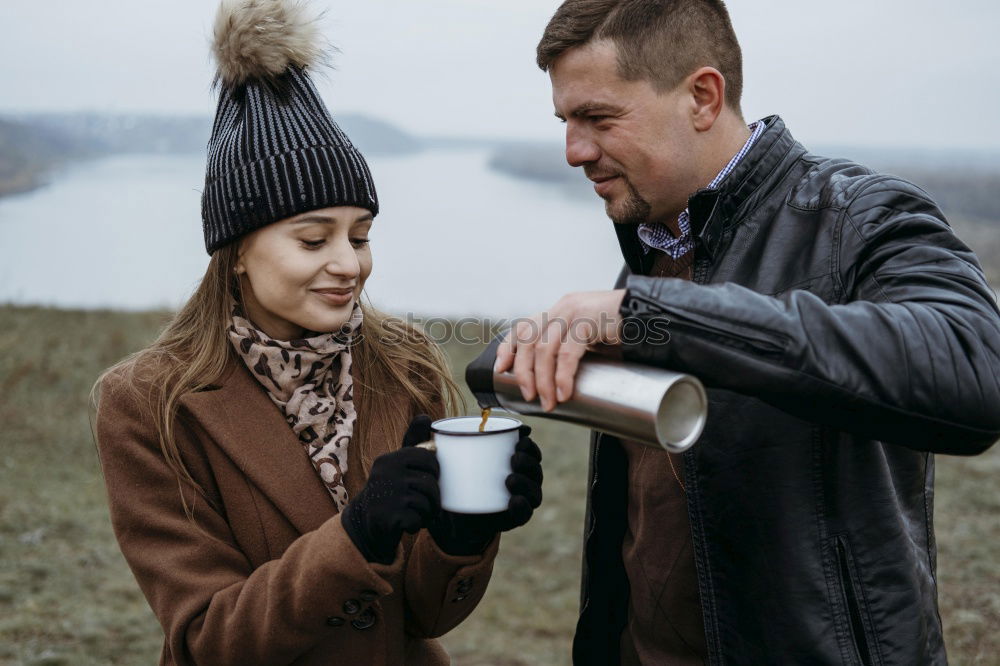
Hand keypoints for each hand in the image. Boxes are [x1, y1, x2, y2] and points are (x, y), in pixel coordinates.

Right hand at [340, 416, 440, 563]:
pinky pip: (417, 520)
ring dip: (427, 513)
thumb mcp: (397, 465)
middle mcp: (386, 473)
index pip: (428, 458)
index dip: (436, 471)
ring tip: (418, 514)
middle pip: (430, 483)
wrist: (363, 524)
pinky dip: (416, 525)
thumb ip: (413, 444)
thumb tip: (425, 416)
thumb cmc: (389, 491)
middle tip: (426, 503)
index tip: (430, 479)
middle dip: (434, 497)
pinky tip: (406, 524)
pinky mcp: (386, 516)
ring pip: (426, 503)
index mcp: (390, 459)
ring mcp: (386, 494)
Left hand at [429, 425, 543, 555]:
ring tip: (510, 478)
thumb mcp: (431, 461)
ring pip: (534, 487)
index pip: (525, 446)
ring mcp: (516, 498)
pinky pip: (525, 513)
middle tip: (514, 457)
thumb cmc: (442, 481)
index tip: (521, 434)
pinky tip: (514, 501)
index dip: (527, 439)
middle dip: (530, 458)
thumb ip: (421, 440)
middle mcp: (517, 476)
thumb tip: (424, 418)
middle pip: (534, 464)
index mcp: (504, 457)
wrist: (443, 518)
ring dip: (528, 481)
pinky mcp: (511, 518)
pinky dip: (523, 507)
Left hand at [495, 290, 625, 411]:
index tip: (502, 370)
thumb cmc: (622, 332)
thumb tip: (552, 383)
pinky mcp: (588, 320)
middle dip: (524, 372)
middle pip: (528, 340)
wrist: (652, 316)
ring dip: (543, 380)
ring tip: (549, 401)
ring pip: (544, 349)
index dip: (508, 348)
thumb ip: (570, 350)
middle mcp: (562, 308)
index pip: (523, 327)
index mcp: (559, 311)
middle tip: (529, 396)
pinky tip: (565, 392)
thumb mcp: (589, 340)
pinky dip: (563, 375)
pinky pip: (568, 352)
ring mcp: (574, 311)